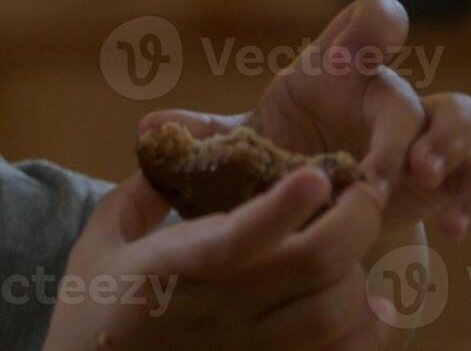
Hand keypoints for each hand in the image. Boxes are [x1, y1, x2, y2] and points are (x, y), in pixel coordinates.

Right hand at [43, 169, 401, 349]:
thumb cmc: (92, 306)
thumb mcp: (101, 240)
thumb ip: (143, 189)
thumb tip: (176, 139)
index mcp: (168, 271)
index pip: (234, 241)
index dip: (280, 207)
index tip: (314, 173)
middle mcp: (215, 314)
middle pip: (310, 269)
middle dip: (353, 220)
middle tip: (362, 188)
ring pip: (332, 312)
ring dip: (357, 267)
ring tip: (356, 236)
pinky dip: (370, 331)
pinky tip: (377, 304)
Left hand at [142, 0, 470, 243]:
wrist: (296, 212)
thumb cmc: (266, 165)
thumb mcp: (234, 154)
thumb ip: (202, 141)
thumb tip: (150, 131)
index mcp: (330, 73)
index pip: (365, 25)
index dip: (377, 23)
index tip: (383, 35)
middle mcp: (377, 96)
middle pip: (407, 89)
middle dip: (406, 125)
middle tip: (395, 168)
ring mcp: (416, 137)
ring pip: (459, 118)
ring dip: (450, 146)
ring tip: (425, 182)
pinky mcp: (441, 181)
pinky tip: (454, 230)